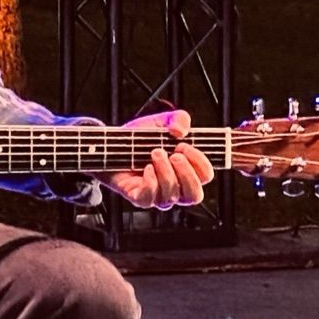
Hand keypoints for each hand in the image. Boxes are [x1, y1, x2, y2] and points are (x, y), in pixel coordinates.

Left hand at [98, 109, 214, 209]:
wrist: (112, 145)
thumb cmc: (142, 137)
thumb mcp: (162, 122)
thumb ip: (179, 119)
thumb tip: (181, 131)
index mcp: (187, 171)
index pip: (205, 176)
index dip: (200, 162)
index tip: (184, 145)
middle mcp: (176, 188)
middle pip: (194, 195)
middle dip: (186, 173)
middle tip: (174, 155)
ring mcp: (158, 196)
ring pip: (171, 196)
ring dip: (166, 172)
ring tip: (155, 153)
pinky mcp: (139, 198)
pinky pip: (150, 199)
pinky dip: (150, 182)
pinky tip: (146, 168)